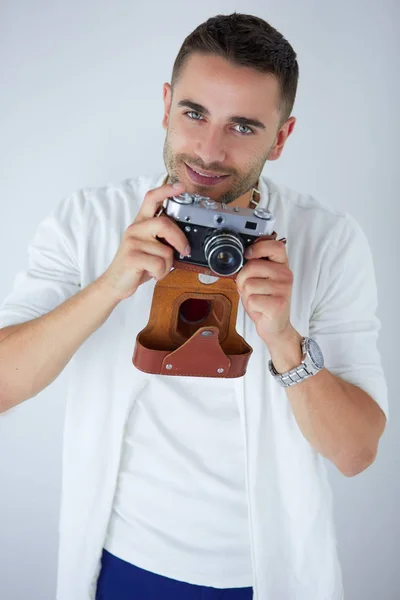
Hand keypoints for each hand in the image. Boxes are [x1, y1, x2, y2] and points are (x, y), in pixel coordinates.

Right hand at [99, 181, 189, 300]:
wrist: (115, 282)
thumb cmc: (136, 265)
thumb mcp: (149, 246)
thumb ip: (162, 237)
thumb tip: (185, 238)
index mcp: (141, 223)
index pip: (151, 198)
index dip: (166, 190)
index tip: (180, 186)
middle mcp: (136, 229)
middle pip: (165, 224)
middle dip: (180, 240)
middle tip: (184, 251)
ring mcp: (133, 242)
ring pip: (165, 250)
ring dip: (167, 265)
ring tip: (158, 268)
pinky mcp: (132, 257)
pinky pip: (159, 264)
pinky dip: (161, 273)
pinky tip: (153, 274)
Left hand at [235, 238, 293, 342]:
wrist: (275, 326)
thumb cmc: (265, 300)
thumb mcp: (260, 279)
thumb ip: (254, 266)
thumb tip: (239, 257)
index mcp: (282, 265)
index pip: (275, 245)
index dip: (258, 247)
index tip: (248, 254)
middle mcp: (285, 275)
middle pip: (252, 266)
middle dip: (242, 278)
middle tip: (250, 289)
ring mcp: (283, 290)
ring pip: (249, 284)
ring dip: (246, 294)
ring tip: (257, 299)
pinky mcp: (278, 305)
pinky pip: (251, 299)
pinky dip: (251, 306)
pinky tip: (260, 308)